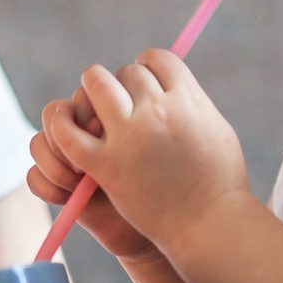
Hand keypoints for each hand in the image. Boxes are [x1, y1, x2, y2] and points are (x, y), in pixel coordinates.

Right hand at [29, 88, 158, 262]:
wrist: (165, 224)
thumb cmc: (171, 181)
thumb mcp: (161, 147)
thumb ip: (138, 121)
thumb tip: (110, 114)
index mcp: (114, 111)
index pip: (85, 89)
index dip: (91, 108)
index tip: (112, 132)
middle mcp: (87, 131)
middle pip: (56, 112)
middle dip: (70, 132)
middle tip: (95, 156)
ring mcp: (70, 157)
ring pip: (39, 143)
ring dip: (54, 162)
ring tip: (79, 183)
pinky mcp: (58, 186)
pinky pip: (33, 178)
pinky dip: (47, 187)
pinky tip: (68, 198)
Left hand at [45, 49, 248, 248]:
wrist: (209, 224)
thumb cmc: (219, 181)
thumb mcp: (217, 129)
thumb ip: (192, 103)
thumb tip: (174, 85)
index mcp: (187, 97)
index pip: (157, 59)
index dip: (147, 65)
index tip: (144, 78)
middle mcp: (158, 108)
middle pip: (126, 72)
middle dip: (122, 84)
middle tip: (119, 100)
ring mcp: (129, 135)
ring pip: (95, 87)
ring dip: (91, 93)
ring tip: (91, 108)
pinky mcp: (105, 165)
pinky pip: (69, 133)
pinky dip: (63, 127)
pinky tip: (67, 130)